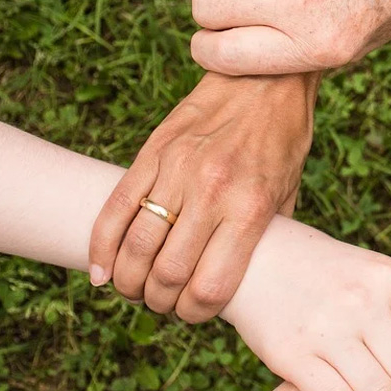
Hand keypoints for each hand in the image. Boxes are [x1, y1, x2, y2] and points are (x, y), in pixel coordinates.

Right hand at [88, 73, 314, 320]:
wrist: (265, 76)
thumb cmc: (283, 140)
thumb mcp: (288, 193)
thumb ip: (265, 238)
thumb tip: (246, 282)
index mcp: (249, 209)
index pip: (209, 287)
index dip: (195, 314)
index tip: (193, 314)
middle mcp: (211, 192)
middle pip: (167, 273)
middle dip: (159, 302)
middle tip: (162, 303)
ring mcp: (177, 170)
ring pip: (136, 245)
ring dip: (129, 280)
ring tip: (134, 288)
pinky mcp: (153, 152)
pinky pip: (116, 207)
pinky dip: (101, 246)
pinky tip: (101, 270)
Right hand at [191, 0, 390, 74]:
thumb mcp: (360, 44)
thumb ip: (301, 52)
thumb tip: (238, 51)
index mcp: (319, 45)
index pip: (221, 54)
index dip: (208, 49)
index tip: (214, 41)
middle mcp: (300, 0)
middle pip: (207, 7)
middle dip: (213, 10)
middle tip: (236, 4)